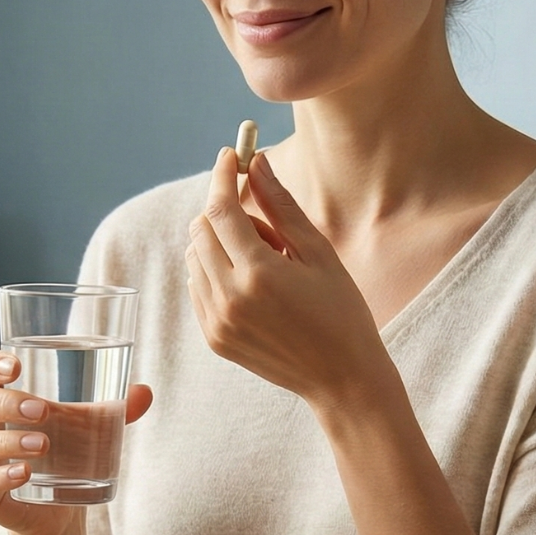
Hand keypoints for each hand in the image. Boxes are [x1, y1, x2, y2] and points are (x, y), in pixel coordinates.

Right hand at [0, 348, 152, 534]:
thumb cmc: (65, 453)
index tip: (16, 366)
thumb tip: (145, 392)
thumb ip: (114, 409)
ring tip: (43, 445)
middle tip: (43, 411)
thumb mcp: (89, 428)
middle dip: (7, 402)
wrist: (57, 511)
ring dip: (8, 441)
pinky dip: (0, 476)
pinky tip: (23, 474)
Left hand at [186, 148, 389, 409]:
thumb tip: (256, 162)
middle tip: (266, 226)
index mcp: (258, 273)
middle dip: (223, 212)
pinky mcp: (213, 338)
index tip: (230, 156)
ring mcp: (216, 321)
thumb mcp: (318, 252)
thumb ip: (281, 205)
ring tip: (266, 262)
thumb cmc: (341, 310)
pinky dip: (215, 271)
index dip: (222, 176)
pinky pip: (197, 287)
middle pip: (200, 230)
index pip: (220, 209)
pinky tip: (253, 283)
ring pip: (194, 258)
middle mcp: (229, 298)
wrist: (341, 378)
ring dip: (220, 244)